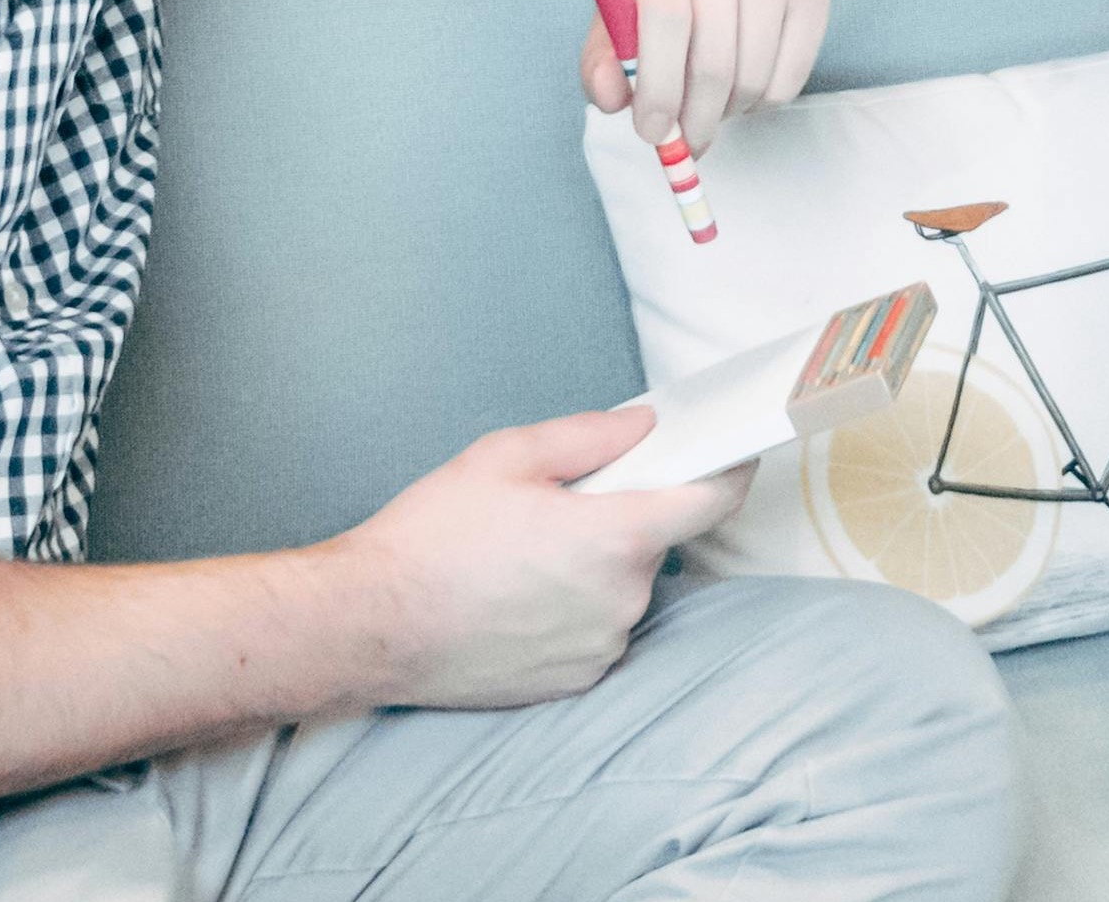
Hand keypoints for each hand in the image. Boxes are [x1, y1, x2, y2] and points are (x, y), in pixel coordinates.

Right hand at [322, 409, 746, 710]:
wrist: (371, 625)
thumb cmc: (432, 537)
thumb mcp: (507, 456)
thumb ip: (591, 436)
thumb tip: (647, 427)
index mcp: (616, 537)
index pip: (710, 500)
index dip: (729, 470)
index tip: (736, 453)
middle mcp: (622, 600)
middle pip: (655, 543)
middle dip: (625, 516)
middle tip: (563, 503)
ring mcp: (601, 647)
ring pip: (624, 589)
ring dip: (597, 566)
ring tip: (525, 555)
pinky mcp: (574, 681)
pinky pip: (597, 630)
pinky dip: (575, 609)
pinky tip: (519, 595)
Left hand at [579, 0, 828, 150]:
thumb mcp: (614, 16)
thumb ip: (602, 60)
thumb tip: (612, 98)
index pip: (666, 17)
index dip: (658, 86)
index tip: (652, 133)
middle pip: (714, 57)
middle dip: (695, 119)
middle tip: (684, 143)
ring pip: (753, 76)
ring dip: (727, 113)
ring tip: (708, 105)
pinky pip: (788, 79)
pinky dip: (760, 103)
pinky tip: (739, 86)